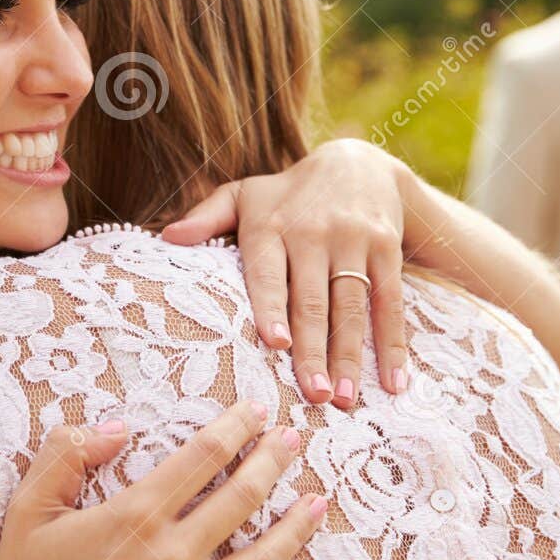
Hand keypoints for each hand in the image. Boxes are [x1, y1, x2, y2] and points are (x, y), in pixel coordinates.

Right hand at [0, 402, 335, 559]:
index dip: (235, 426)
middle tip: (294, 439)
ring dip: (297, 524)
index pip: (203, 456)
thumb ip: (66, 455)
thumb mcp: (28, 509)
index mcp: (135, 516)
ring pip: (265, 557)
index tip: (255, 409)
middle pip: (243, 497)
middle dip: (273, 461)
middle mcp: (172, 557)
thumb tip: (117, 427)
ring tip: (318, 499)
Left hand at [162, 139, 408, 407]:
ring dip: (351, 355)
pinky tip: (393, 382)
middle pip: (313, 299)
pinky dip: (393, 344)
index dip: (272, 307)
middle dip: (315, 350)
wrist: (359, 162)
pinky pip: (390, 301)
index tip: (276, 343)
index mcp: (271, 226)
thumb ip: (206, 217)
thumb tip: (166, 238)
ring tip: (346, 398)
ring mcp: (353, 241)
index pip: (269, 272)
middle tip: (315, 395)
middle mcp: (313, 233)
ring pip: (352, 305)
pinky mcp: (386, 249)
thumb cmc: (286, 194)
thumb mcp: (244, 194)